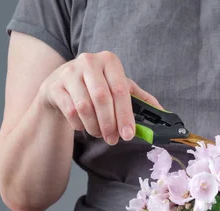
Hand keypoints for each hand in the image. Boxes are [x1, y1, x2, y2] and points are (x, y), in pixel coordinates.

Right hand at [38, 51, 161, 144]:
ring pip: (84, 107)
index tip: (128, 134)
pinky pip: (70, 112)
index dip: (125, 115)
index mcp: (110, 61)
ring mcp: (69, 72)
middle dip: (110, 124)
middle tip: (114, 140)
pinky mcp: (55, 86)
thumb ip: (141, 99)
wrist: (62, 84)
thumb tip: (164, 113)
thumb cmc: (97, 86)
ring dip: (95, 126)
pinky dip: (80, 125)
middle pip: (102, 99)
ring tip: (101, 134)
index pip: (120, 90)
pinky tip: (85, 127)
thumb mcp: (119, 87)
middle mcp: (89, 62)